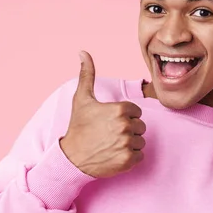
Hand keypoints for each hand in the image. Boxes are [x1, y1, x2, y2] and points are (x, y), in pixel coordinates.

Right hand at [60, 51, 146, 177]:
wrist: (71, 158)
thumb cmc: (78, 127)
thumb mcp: (81, 99)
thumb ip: (87, 74)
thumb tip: (83, 52)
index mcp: (120, 109)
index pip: (136, 112)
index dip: (125, 117)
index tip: (110, 122)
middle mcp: (125, 126)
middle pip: (140, 126)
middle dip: (128, 130)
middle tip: (110, 134)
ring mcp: (127, 144)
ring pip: (140, 141)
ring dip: (130, 144)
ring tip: (112, 144)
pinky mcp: (127, 161)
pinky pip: (140, 156)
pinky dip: (130, 157)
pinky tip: (115, 154)